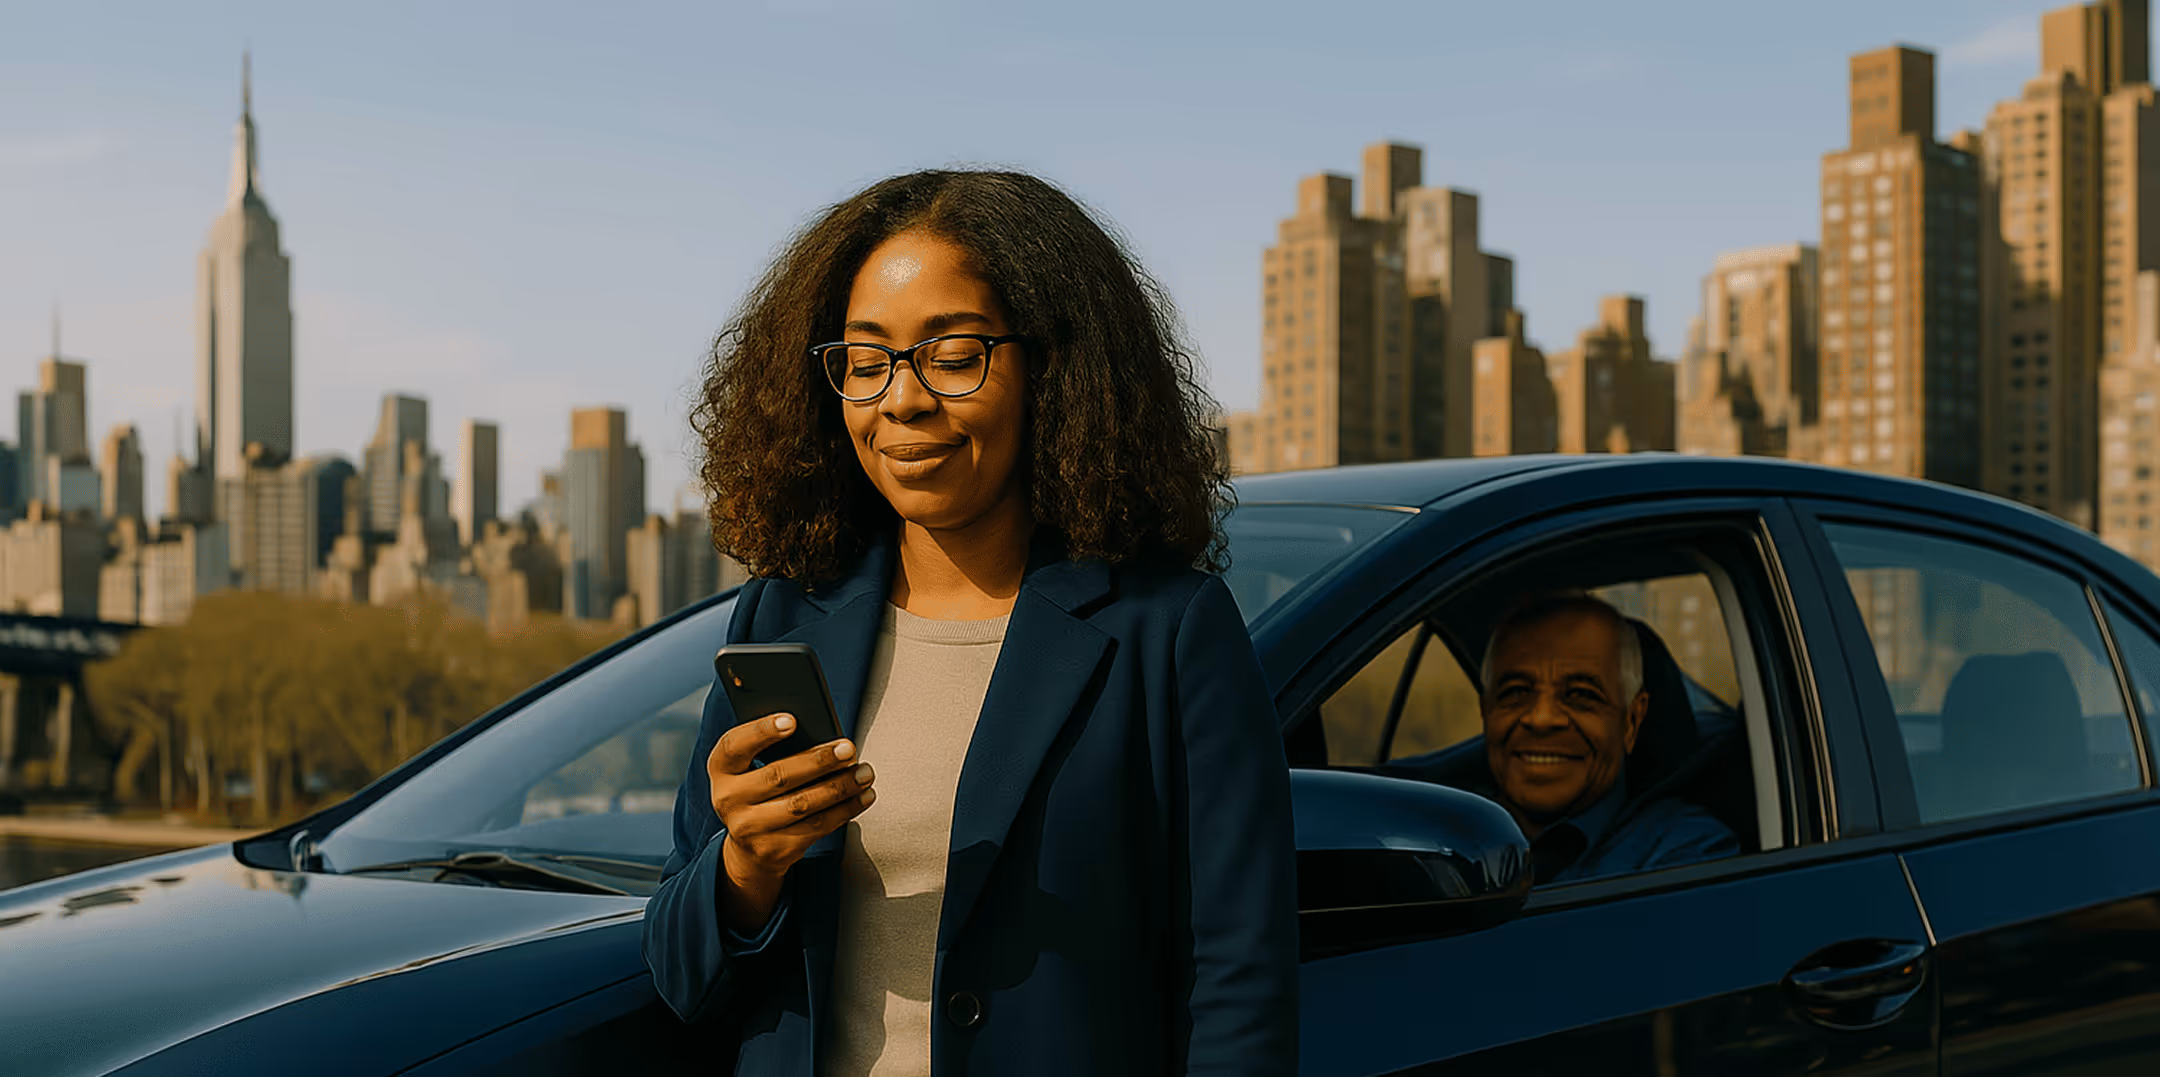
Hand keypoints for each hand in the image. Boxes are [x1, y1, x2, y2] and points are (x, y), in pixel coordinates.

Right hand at [705, 713, 875, 931]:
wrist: (750, 848)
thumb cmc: (761, 790)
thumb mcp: (752, 768)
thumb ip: (774, 749)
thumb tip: (822, 733)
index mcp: (721, 769)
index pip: (734, 745)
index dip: (762, 731)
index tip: (792, 720)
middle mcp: (728, 800)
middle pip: (778, 776)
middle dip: (819, 761)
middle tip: (848, 748)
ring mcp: (749, 828)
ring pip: (802, 804)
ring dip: (839, 786)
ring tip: (864, 772)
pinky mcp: (774, 850)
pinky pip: (816, 827)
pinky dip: (845, 809)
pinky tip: (863, 796)